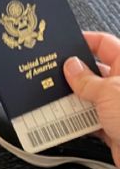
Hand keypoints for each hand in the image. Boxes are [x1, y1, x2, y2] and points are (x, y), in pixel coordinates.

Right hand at [64, 31, 119, 166]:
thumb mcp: (108, 92)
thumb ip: (86, 80)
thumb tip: (71, 67)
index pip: (104, 44)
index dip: (85, 41)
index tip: (65, 44)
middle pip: (93, 73)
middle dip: (74, 76)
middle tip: (56, 76)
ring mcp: (118, 106)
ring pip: (89, 98)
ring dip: (73, 101)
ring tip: (57, 101)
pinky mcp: (114, 127)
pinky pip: (89, 120)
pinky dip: (77, 122)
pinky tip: (66, 122)